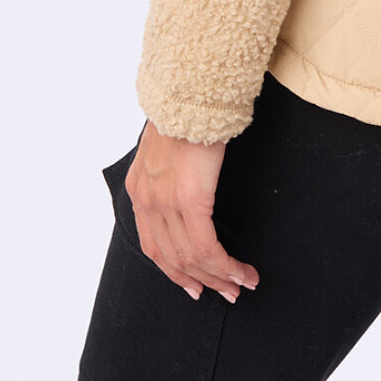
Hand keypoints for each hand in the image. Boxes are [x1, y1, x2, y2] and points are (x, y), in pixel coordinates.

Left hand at [125, 117, 260, 302]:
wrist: (191, 89)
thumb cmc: (185, 110)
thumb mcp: (166, 144)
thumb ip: (169, 170)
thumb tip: (187, 183)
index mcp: (138, 189)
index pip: (153, 246)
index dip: (175, 272)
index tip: (195, 285)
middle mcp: (146, 201)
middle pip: (172, 259)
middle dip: (202, 281)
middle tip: (226, 292)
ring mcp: (166, 203)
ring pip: (191, 259)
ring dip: (219, 277)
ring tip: (241, 285)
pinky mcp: (190, 200)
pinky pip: (207, 247)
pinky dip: (225, 265)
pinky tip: (241, 271)